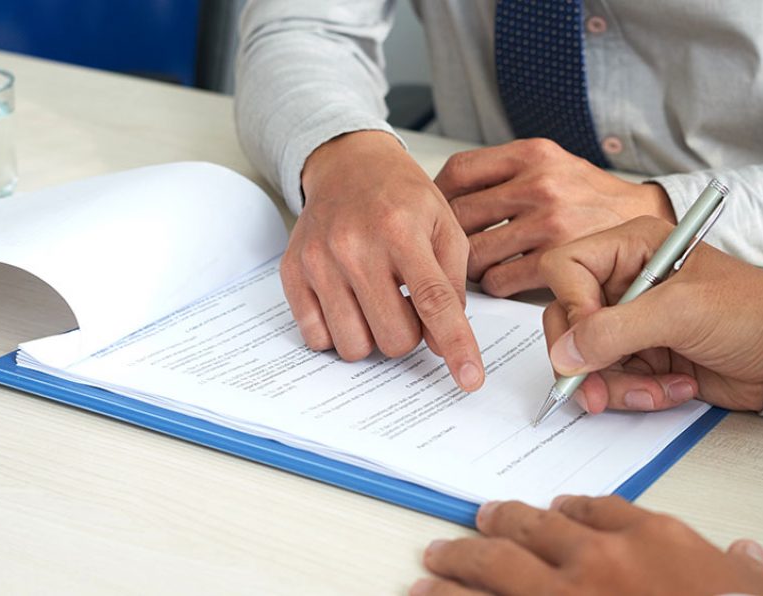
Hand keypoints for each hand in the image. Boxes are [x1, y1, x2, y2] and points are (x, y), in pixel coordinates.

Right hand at [282, 131, 483, 390]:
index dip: (456, 345)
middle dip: (410, 333)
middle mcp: (355, 246)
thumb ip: (452, 285)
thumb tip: (443, 345)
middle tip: (407, 302)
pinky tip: (350, 301)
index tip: (469, 378)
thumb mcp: (445, 226)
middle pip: (394, 337)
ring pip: (354, 346)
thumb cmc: (402, 198)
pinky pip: (317, 338)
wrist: (348, 164)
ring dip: (374, 335)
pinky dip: (338, 332)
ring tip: (378, 301)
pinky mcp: (292, 272)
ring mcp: (319, 261)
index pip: (434, 301)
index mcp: (401, 229)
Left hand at [412, 496, 762, 594]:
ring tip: (432, 561)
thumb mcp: (754, 588)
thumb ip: (738, 567)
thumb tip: (746, 552)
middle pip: (534, 527)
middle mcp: (601, 560)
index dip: (570, 508)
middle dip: (499, 523)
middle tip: (476, 520)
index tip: (554, 509)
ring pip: (497, 566)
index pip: (598, 508)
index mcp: (651, 538)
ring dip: (459, 563)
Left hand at [434, 138, 675, 297]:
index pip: (460, 170)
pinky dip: (493, 285)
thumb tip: (447, 195)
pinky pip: (501, 279)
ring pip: (475, 251)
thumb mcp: (552, 163)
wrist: (644, 218)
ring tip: (472, 269)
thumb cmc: (592, 196)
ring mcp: (549, 222)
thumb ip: (507, 173)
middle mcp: (540, 183)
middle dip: (446, 236)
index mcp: (533, 154)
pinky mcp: (559, 258)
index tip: (432, 210)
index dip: (437, 194)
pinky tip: (500, 280)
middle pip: (460, 213)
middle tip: (443, 248)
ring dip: (467, 266)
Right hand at [539, 216, 762, 413]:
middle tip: (596, 393)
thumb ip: (615, 330)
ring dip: (616, 384)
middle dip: (585, 361)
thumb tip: (566, 354)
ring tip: (658, 390)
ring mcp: (630, 322)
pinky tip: (675, 388)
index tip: (588, 341)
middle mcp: (624, 282)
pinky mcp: (641, 356)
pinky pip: (612, 380)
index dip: (570, 307)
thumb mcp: (681, 312)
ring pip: (585, 359)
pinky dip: (637, 393)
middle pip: (567, 320)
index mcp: (631, 248)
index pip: (566, 270)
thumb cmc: (751, 313)